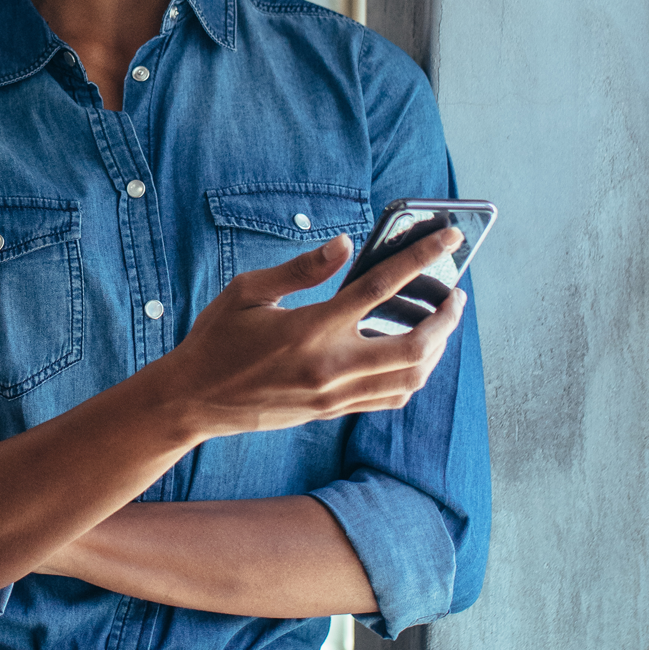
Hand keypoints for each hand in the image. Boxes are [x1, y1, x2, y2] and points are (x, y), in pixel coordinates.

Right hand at [162, 227, 466, 439]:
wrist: (194, 400)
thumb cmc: (216, 339)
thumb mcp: (248, 291)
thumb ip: (301, 268)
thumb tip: (345, 245)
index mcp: (309, 327)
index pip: (380, 287)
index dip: (421, 258)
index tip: (449, 237)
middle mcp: (329, 365)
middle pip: (414, 344)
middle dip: (446, 317)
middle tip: (455, 294)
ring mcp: (334, 394)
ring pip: (409, 377)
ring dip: (437, 349)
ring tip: (440, 324)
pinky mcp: (331, 412)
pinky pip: (389, 398)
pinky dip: (413, 377)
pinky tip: (414, 357)